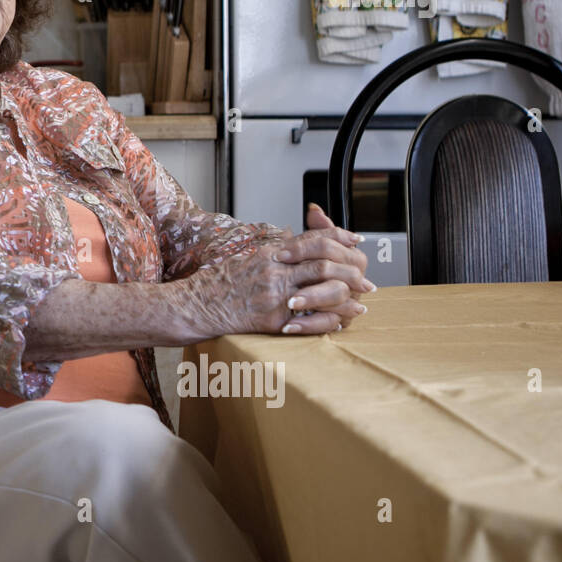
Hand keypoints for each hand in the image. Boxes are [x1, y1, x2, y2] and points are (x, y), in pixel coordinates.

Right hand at [172, 204, 372, 339]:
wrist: (196, 306)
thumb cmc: (219, 284)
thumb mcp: (249, 260)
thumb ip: (278, 254)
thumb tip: (302, 247)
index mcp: (271, 254)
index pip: (314, 239)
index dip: (340, 238)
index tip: (356, 242)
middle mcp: (275, 271)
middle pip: (325, 263)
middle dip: (351, 271)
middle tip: (366, 280)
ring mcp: (274, 296)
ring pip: (324, 289)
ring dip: (348, 296)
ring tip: (361, 303)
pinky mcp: (272, 320)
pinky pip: (310, 320)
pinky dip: (331, 320)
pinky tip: (341, 322)